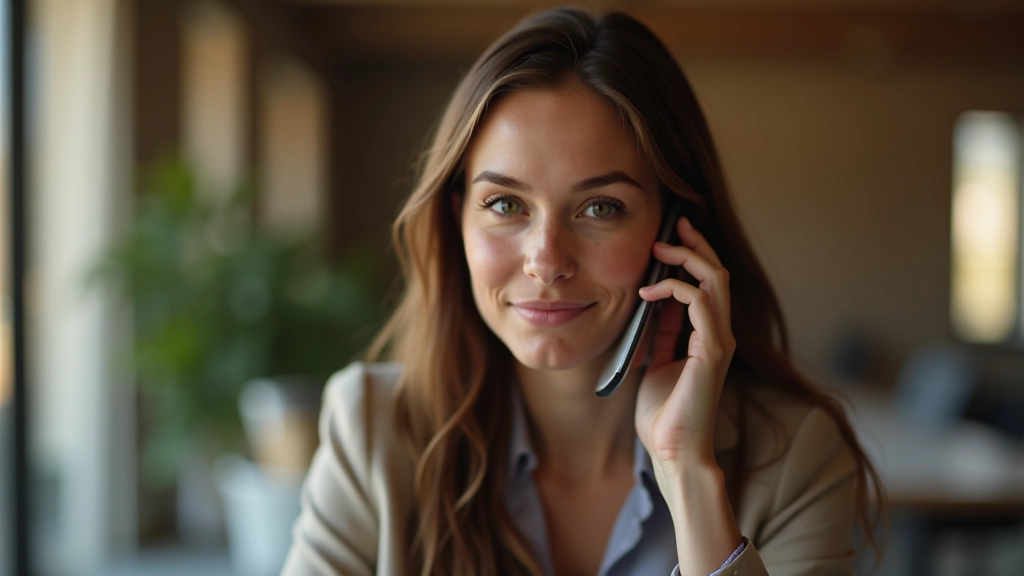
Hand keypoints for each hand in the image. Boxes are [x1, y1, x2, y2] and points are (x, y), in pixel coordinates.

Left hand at [634, 216, 735, 469]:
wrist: (673, 451)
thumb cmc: (663, 414)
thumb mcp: (654, 363)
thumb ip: (659, 335)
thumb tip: (652, 305)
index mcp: (708, 337)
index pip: (709, 285)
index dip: (692, 257)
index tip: (668, 238)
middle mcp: (719, 335)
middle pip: (718, 273)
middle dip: (695, 245)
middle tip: (671, 226)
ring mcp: (719, 341)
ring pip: (715, 280)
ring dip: (687, 258)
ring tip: (659, 250)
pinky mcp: (711, 351)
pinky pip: (699, 301)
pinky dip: (673, 288)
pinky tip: (647, 292)